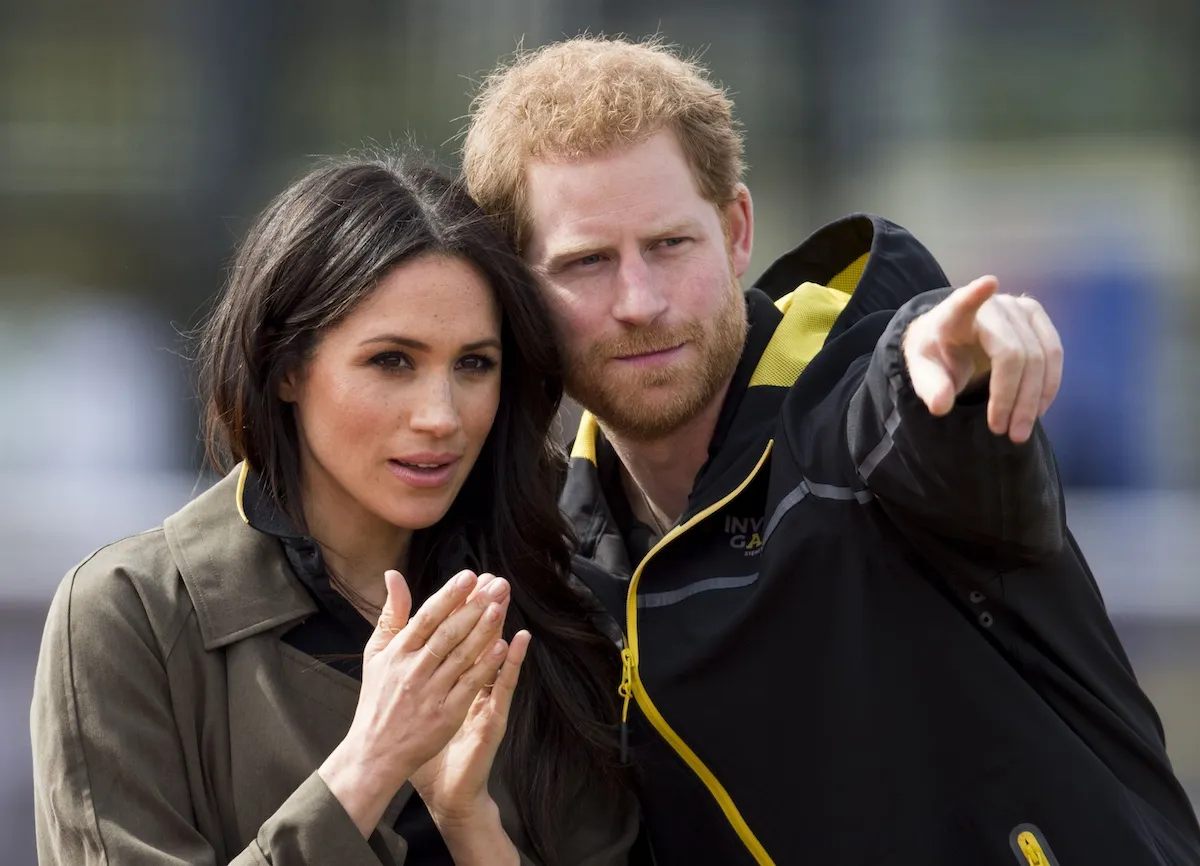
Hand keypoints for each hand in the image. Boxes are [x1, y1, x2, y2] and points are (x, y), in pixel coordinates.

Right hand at [318, 568, 511, 835]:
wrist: (374, 753)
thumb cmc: (377, 698)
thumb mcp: (376, 653)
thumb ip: (391, 614)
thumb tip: (394, 574)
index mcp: (397, 653)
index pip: (426, 618)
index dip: (448, 596)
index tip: (468, 576)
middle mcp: (413, 671)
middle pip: (448, 633)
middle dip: (473, 606)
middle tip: (496, 584)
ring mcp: (430, 693)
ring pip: (461, 656)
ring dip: (482, 631)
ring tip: (500, 607)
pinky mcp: (445, 715)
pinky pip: (468, 686)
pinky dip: (485, 666)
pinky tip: (501, 647)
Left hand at [902, 276, 1063, 442]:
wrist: (950, 337)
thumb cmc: (937, 353)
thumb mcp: (924, 372)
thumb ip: (930, 387)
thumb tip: (940, 406)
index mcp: (954, 315)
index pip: (963, 302)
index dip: (975, 295)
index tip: (988, 283)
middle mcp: (992, 306)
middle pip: (1014, 353)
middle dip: (1013, 398)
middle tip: (1004, 432)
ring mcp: (1020, 308)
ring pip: (1041, 356)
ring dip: (1034, 399)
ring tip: (1019, 431)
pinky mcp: (1037, 317)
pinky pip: (1054, 354)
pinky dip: (1048, 386)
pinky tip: (1037, 410)